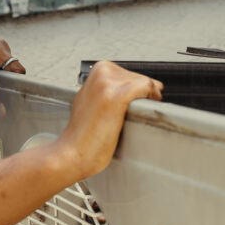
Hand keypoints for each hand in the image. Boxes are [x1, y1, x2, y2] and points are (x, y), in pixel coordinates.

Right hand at [56, 61, 162, 180]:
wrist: (72, 152)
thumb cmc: (82, 134)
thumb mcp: (91, 100)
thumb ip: (107, 90)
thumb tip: (130, 88)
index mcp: (97, 71)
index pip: (129, 72)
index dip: (137, 88)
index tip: (139, 100)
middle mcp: (102, 73)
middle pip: (139, 76)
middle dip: (143, 94)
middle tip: (138, 112)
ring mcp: (109, 84)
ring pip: (145, 82)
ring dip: (148, 98)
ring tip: (138, 114)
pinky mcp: (117, 97)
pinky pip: (147, 87)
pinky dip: (153, 97)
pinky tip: (147, 109)